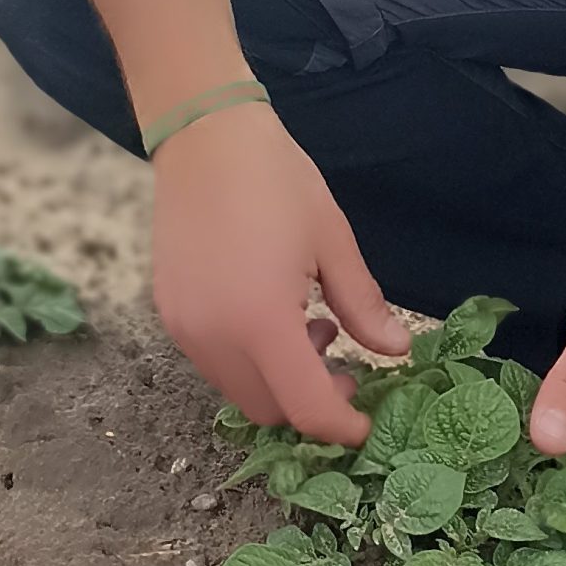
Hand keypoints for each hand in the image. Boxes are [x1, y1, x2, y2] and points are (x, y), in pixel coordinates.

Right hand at [147, 104, 408, 443]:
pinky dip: (248, 358)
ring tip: (309, 323)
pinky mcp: (169, 313)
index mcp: (261, 321)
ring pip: (239, 389)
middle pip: (268, 409)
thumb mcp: (333, 242)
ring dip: (278, 379)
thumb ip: (363, 305)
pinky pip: (214, 362)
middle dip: (311, 401)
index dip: (341, 428)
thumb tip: (396, 351)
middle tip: (344, 362)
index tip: (368, 424)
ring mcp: (185, 328)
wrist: (204, 137)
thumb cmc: (277, 180)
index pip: (305, 408)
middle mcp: (214, 337)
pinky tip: (270, 311)